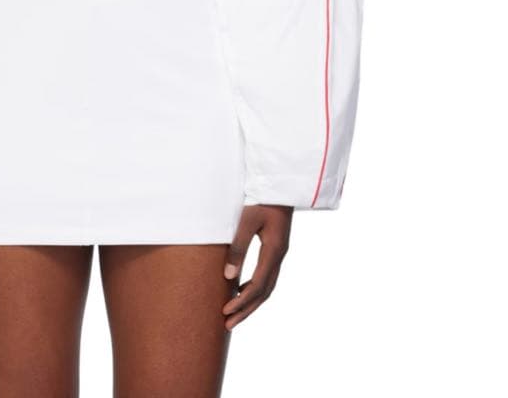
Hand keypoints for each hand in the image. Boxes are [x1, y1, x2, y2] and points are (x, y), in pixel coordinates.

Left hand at [221, 203, 292, 329]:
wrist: (281, 182)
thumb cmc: (262, 197)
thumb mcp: (248, 220)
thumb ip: (239, 247)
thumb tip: (228, 277)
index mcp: (274, 250)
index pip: (258, 285)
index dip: (242, 301)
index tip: (226, 312)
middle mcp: (279, 255)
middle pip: (264, 292)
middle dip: (246, 309)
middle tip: (228, 324)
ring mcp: (279, 252)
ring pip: (267, 286)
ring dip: (251, 301)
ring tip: (234, 314)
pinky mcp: (275, 247)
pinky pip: (267, 275)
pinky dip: (255, 288)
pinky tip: (241, 289)